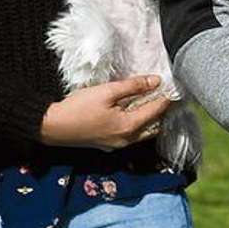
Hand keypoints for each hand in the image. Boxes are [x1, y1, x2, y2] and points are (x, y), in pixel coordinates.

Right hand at [38, 75, 171, 150]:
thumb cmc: (79, 107)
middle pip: (154, 127)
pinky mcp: (108, 145)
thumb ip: (133, 86)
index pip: (156, 111)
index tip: (174, 88)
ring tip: (151, 102)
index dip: (166, 98)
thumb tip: (156, 81)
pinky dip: (137, 125)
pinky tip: (133, 113)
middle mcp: (127, 140)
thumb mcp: (107, 92)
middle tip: (164, 95)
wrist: (54, 127)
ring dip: (150, 120)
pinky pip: (131, 136)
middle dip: (161, 112)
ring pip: (142, 134)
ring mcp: (117, 145)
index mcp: (129, 126)